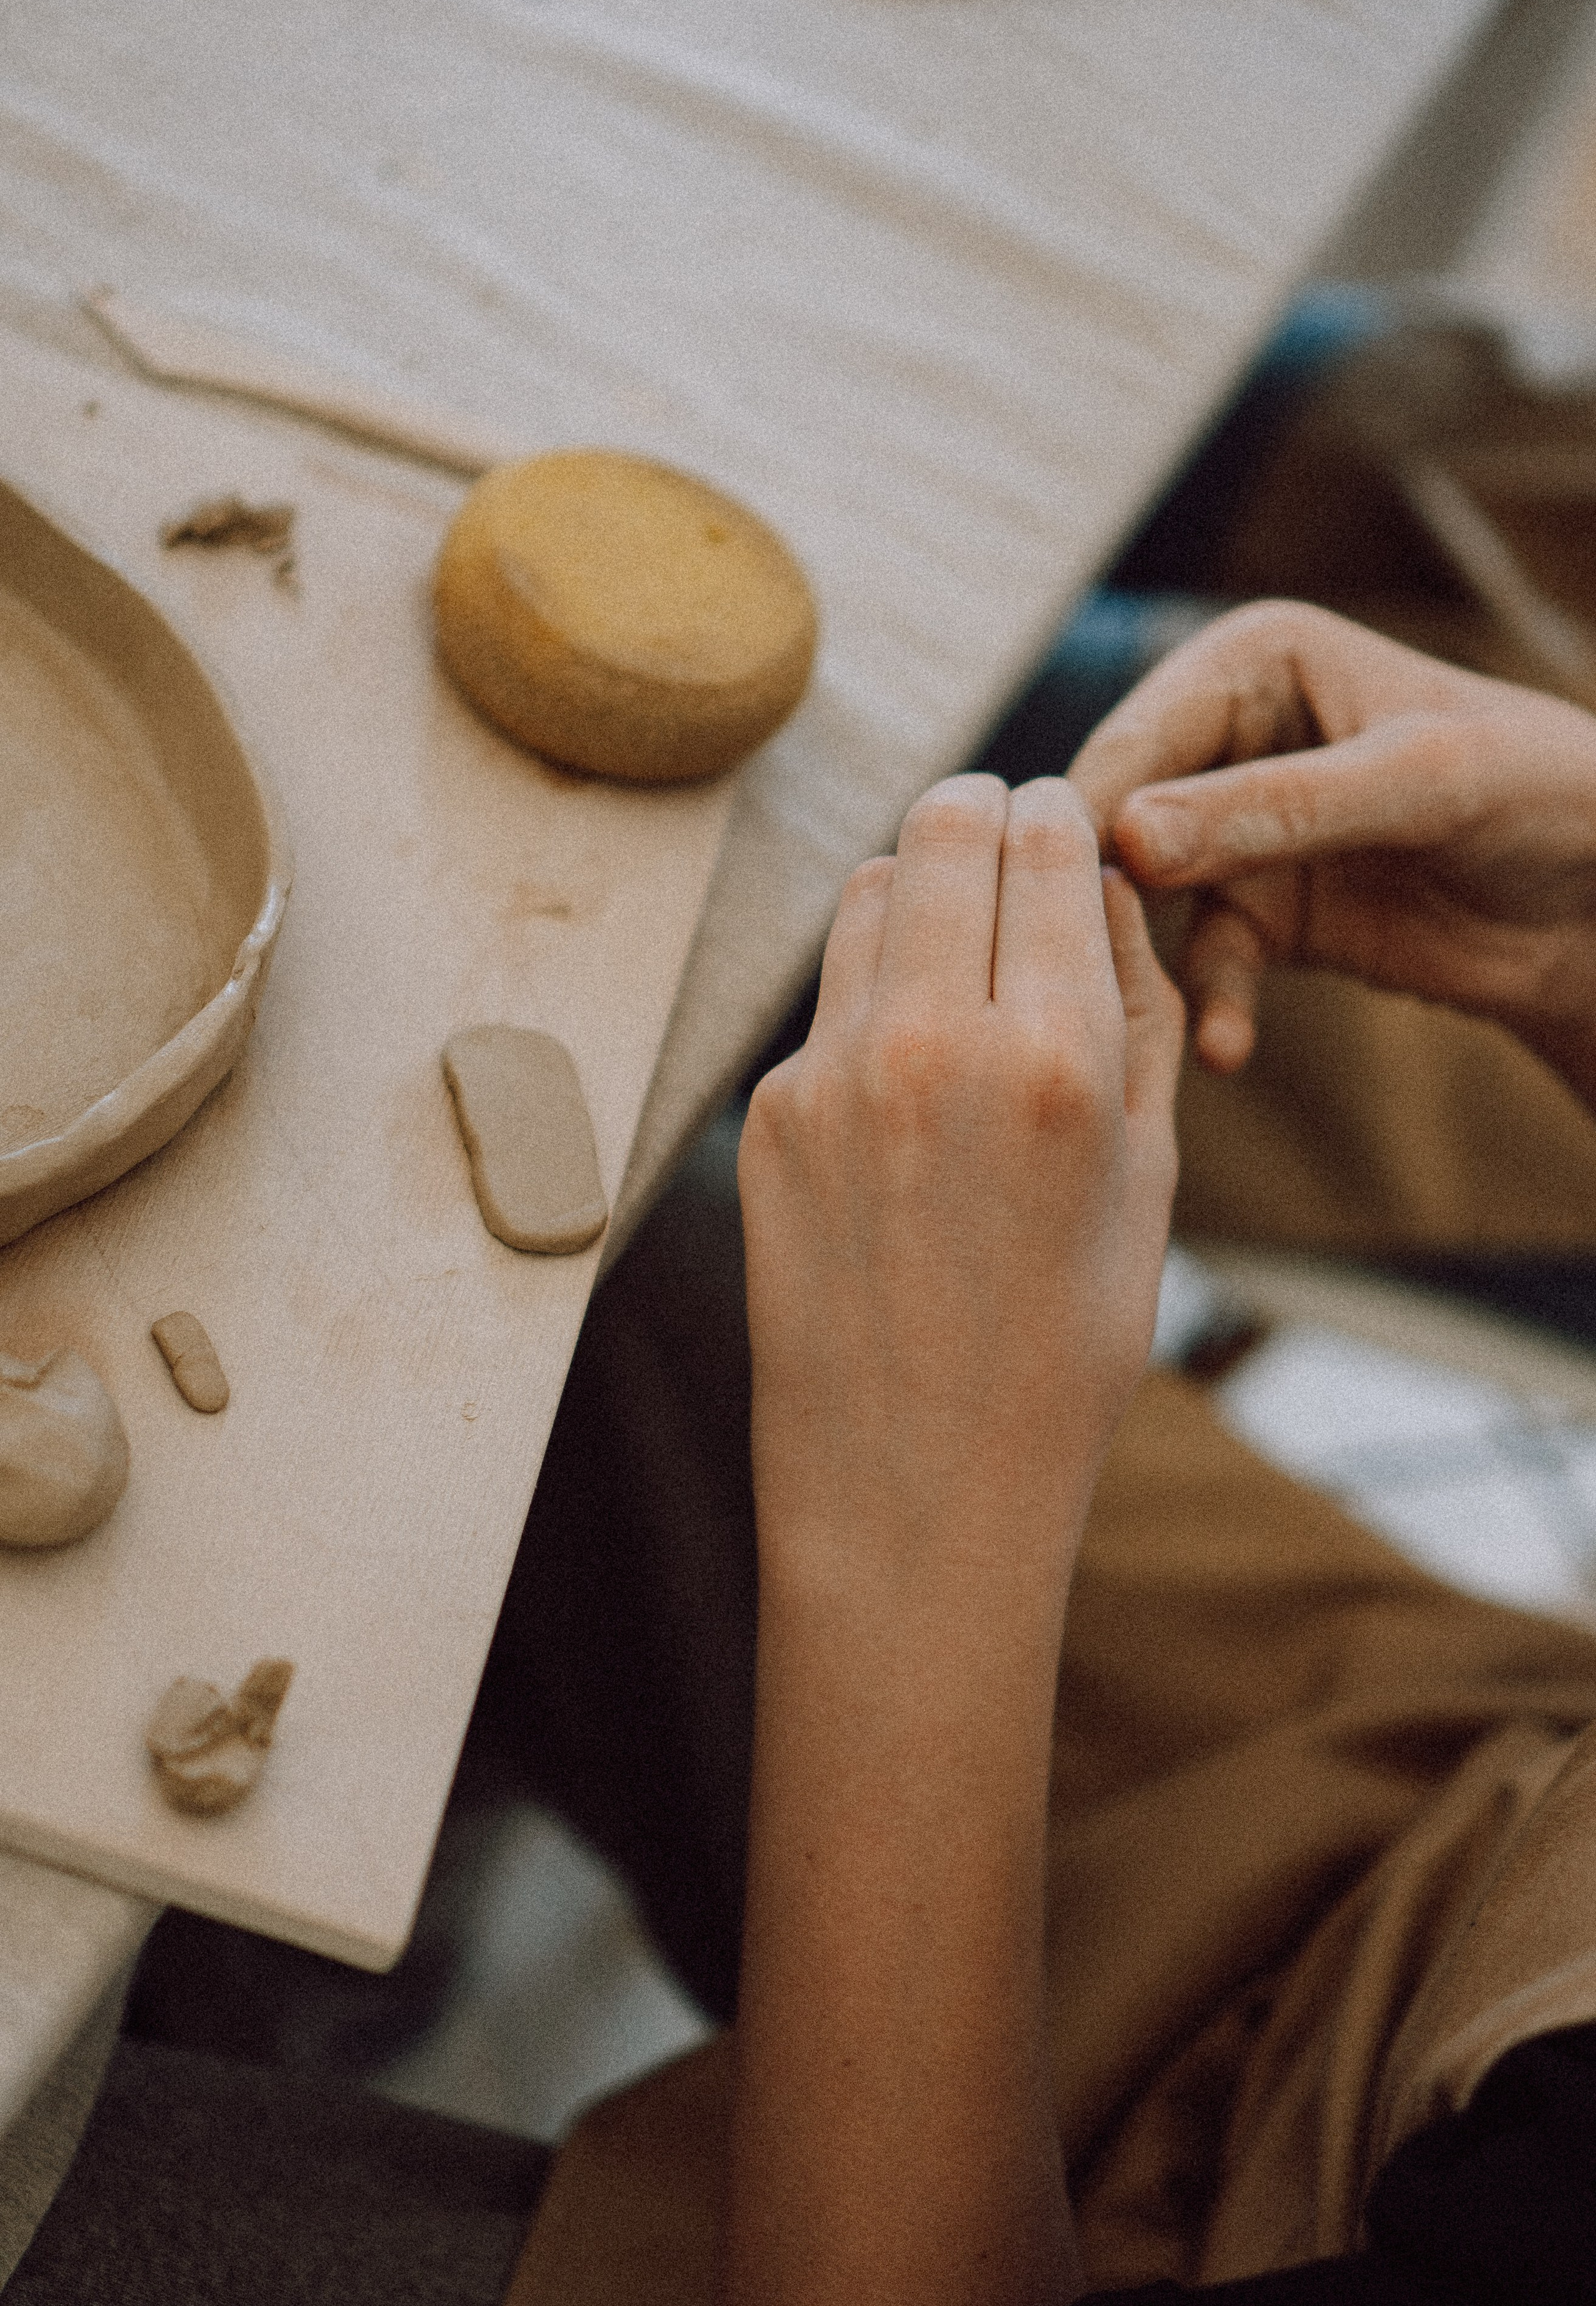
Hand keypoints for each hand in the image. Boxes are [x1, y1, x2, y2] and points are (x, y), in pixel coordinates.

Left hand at [738, 771, 1181, 1645]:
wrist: (914, 1490)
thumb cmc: (1062, 1351)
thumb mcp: (1150, 1184)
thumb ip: (1136, 1014)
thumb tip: (1102, 888)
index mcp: (1055, 1058)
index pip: (1048, 843)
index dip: (1062, 815)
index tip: (1064, 828)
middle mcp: (931, 1045)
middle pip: (942, 828)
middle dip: (984, 817)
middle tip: (1005, 844)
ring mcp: (830, 1078)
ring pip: (867, 894)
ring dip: (918, 893)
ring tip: (956, 959)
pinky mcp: (767, 1118)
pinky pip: (827, 1003)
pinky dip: (873, 1001)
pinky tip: (906, 1082)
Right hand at [1069, 601, 1595, 1103]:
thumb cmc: (1543, 795)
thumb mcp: (1416, 785)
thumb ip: (1273, 809)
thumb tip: (1127, 840)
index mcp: (1252, 661)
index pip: (1133, 740)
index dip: (1086, 820)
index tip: (1047, 898)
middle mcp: (1228, 739)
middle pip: (1116, 823)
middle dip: (1098, 900)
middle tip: (1069, 979)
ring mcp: (1239, 833)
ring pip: (1148, 903)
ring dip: (1144, 965)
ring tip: (1131, 1025)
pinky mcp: (1266, 915)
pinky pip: (1208, 964)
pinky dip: (1211, 1006)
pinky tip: (1222, 1051)